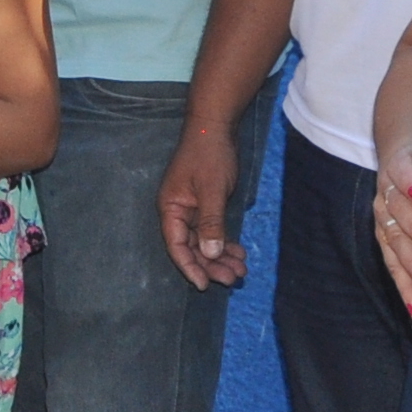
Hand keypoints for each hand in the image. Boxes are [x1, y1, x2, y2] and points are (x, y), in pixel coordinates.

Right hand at [158, 119, 247, 287]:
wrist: (216, 126)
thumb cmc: (209, 155)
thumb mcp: (211, 189)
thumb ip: (210, 222)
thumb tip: (210, 255)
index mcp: (171, 208)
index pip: (176, 245)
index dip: (189, 267)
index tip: (204, 285)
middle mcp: (178, 212)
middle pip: (192, 247)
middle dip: (211, 265)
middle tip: (233, 278)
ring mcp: (192, 209)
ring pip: (205, 241)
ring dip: (221, 256)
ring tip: (241, 270)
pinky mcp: (206, 205)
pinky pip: (213, 231)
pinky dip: (225, 242)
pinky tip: (239, 252)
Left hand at [371, 138, 411, 315]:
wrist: (405, 145)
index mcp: (390, 231)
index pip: (394, 264)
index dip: (404, 287)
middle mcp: (386, 212)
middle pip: (395, 240)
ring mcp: (390, 187)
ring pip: (398, 210)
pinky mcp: (399, 161)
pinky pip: (401, 172)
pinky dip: (408, 183)